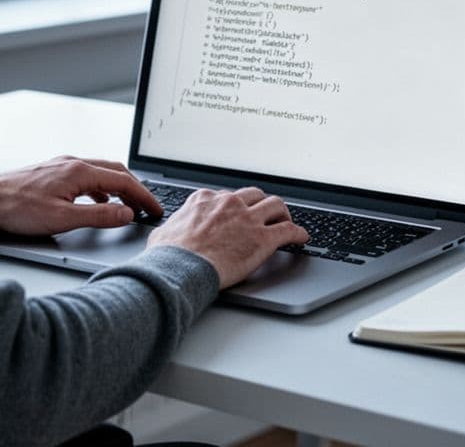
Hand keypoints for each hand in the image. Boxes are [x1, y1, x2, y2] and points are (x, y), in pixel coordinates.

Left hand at [0, 156, 161, 235]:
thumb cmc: (17, 208)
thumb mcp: (62, 219)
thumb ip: (99, 216)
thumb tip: (126, 213)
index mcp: (79, 171)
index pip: (123, 181)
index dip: (144, 196)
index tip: (155, 209)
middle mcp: (73, 163)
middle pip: (116, 172)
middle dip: (136, 189)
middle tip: (148, 206)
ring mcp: (63, 166)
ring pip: (101, 173)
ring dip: (119, 187)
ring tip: (129, 205)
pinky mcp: (53, 172)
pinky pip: (87, 177)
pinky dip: (102, 188)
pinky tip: (98, 202)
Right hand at [148, 187, 309, 288]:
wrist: (180, 268)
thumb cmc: (168, 255)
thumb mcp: (163, 233)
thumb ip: (173, 227)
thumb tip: (167, 233)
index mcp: (205, 200)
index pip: (227, 197)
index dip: (235, 206)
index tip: (238, 213)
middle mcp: (229, 203)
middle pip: (254, 195)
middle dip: (261, 203)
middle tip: (266, 213)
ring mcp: (247, 219)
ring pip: (275, 205)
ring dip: (283, 212)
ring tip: (286, 220)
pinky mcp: (262, 238)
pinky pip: (288, 230)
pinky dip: (298, 233)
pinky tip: (301, 237)